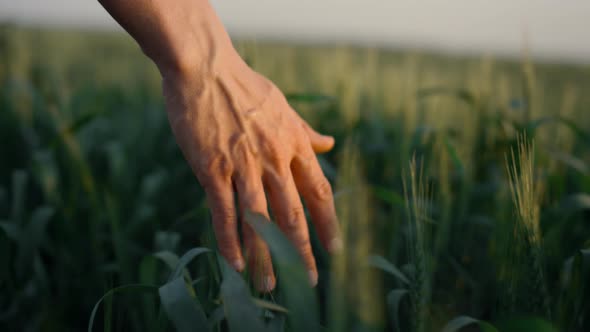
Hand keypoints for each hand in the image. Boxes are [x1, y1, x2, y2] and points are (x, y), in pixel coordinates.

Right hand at [162, 53, 341, 290]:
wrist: (205, 68)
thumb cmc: (244, 87)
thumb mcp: (284, 106)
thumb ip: (306, 131)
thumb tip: (331, 144)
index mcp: (293, 143)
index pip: (318, 190)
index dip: (328, 221)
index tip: (335, 247)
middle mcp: (273, 158)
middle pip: (294, 213)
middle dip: (303, 250)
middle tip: (310, 280)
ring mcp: (243, 165)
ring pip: (260, 220)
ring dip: (266, 256)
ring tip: (271, 284)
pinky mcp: (213, 168)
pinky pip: (225, 211)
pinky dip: (230, 240)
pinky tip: (235, 263)